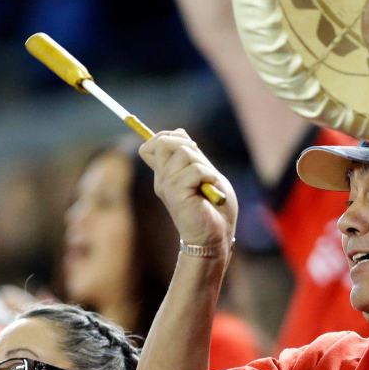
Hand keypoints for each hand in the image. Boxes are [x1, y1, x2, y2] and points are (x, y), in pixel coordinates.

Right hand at [138, 129, 237, 252]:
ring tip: (207, 183)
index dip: (167, 136)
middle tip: (201, 165)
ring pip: (182, 152)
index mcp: (166, 174)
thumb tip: (179, 132)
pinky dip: (208, 176)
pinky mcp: (176, 194)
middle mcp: (162, 179)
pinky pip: (194, 170)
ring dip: (202, 164)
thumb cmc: (214, 209)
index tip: (189, 146)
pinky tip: (210, 191)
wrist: (216, 237)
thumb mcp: (205, 173)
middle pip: (162, 142)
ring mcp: (166, 187)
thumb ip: (192, 155)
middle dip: (186, 144)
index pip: (152, 144)